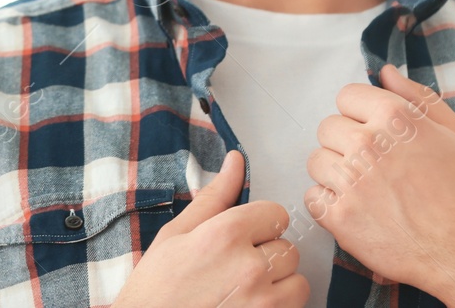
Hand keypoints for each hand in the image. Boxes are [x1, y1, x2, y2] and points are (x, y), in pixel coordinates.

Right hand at [116, 150, 308, 307]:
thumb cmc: (157, 288)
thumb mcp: (176, 235)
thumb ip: (215, 197)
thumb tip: (236, 160)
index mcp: (225, 235)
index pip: (276, 214)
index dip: (259, 226)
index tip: (241, 241)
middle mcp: (249, 266)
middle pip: (287, 247)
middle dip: (267, 256)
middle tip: (236, 271)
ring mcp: (262, 301)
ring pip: (297, 279)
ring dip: (277, 284)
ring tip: (245, 291)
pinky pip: (296, 305)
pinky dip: (280, 306)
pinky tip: (251, 305)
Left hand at [303, 63, 454, 297]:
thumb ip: (417, 96)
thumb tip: (385, 73)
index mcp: (394, 116)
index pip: (346, 95)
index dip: (359, 113)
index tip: (373, 132)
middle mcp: (368, 142)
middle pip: (327, 127)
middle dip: (345, 142)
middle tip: (371, 164)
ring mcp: (351, 180)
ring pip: (316, 160)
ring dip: (334, 172)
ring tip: (363, 188)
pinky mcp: (340, 216)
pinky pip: (312, 197)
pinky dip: (328, 204)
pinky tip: (354, 209)